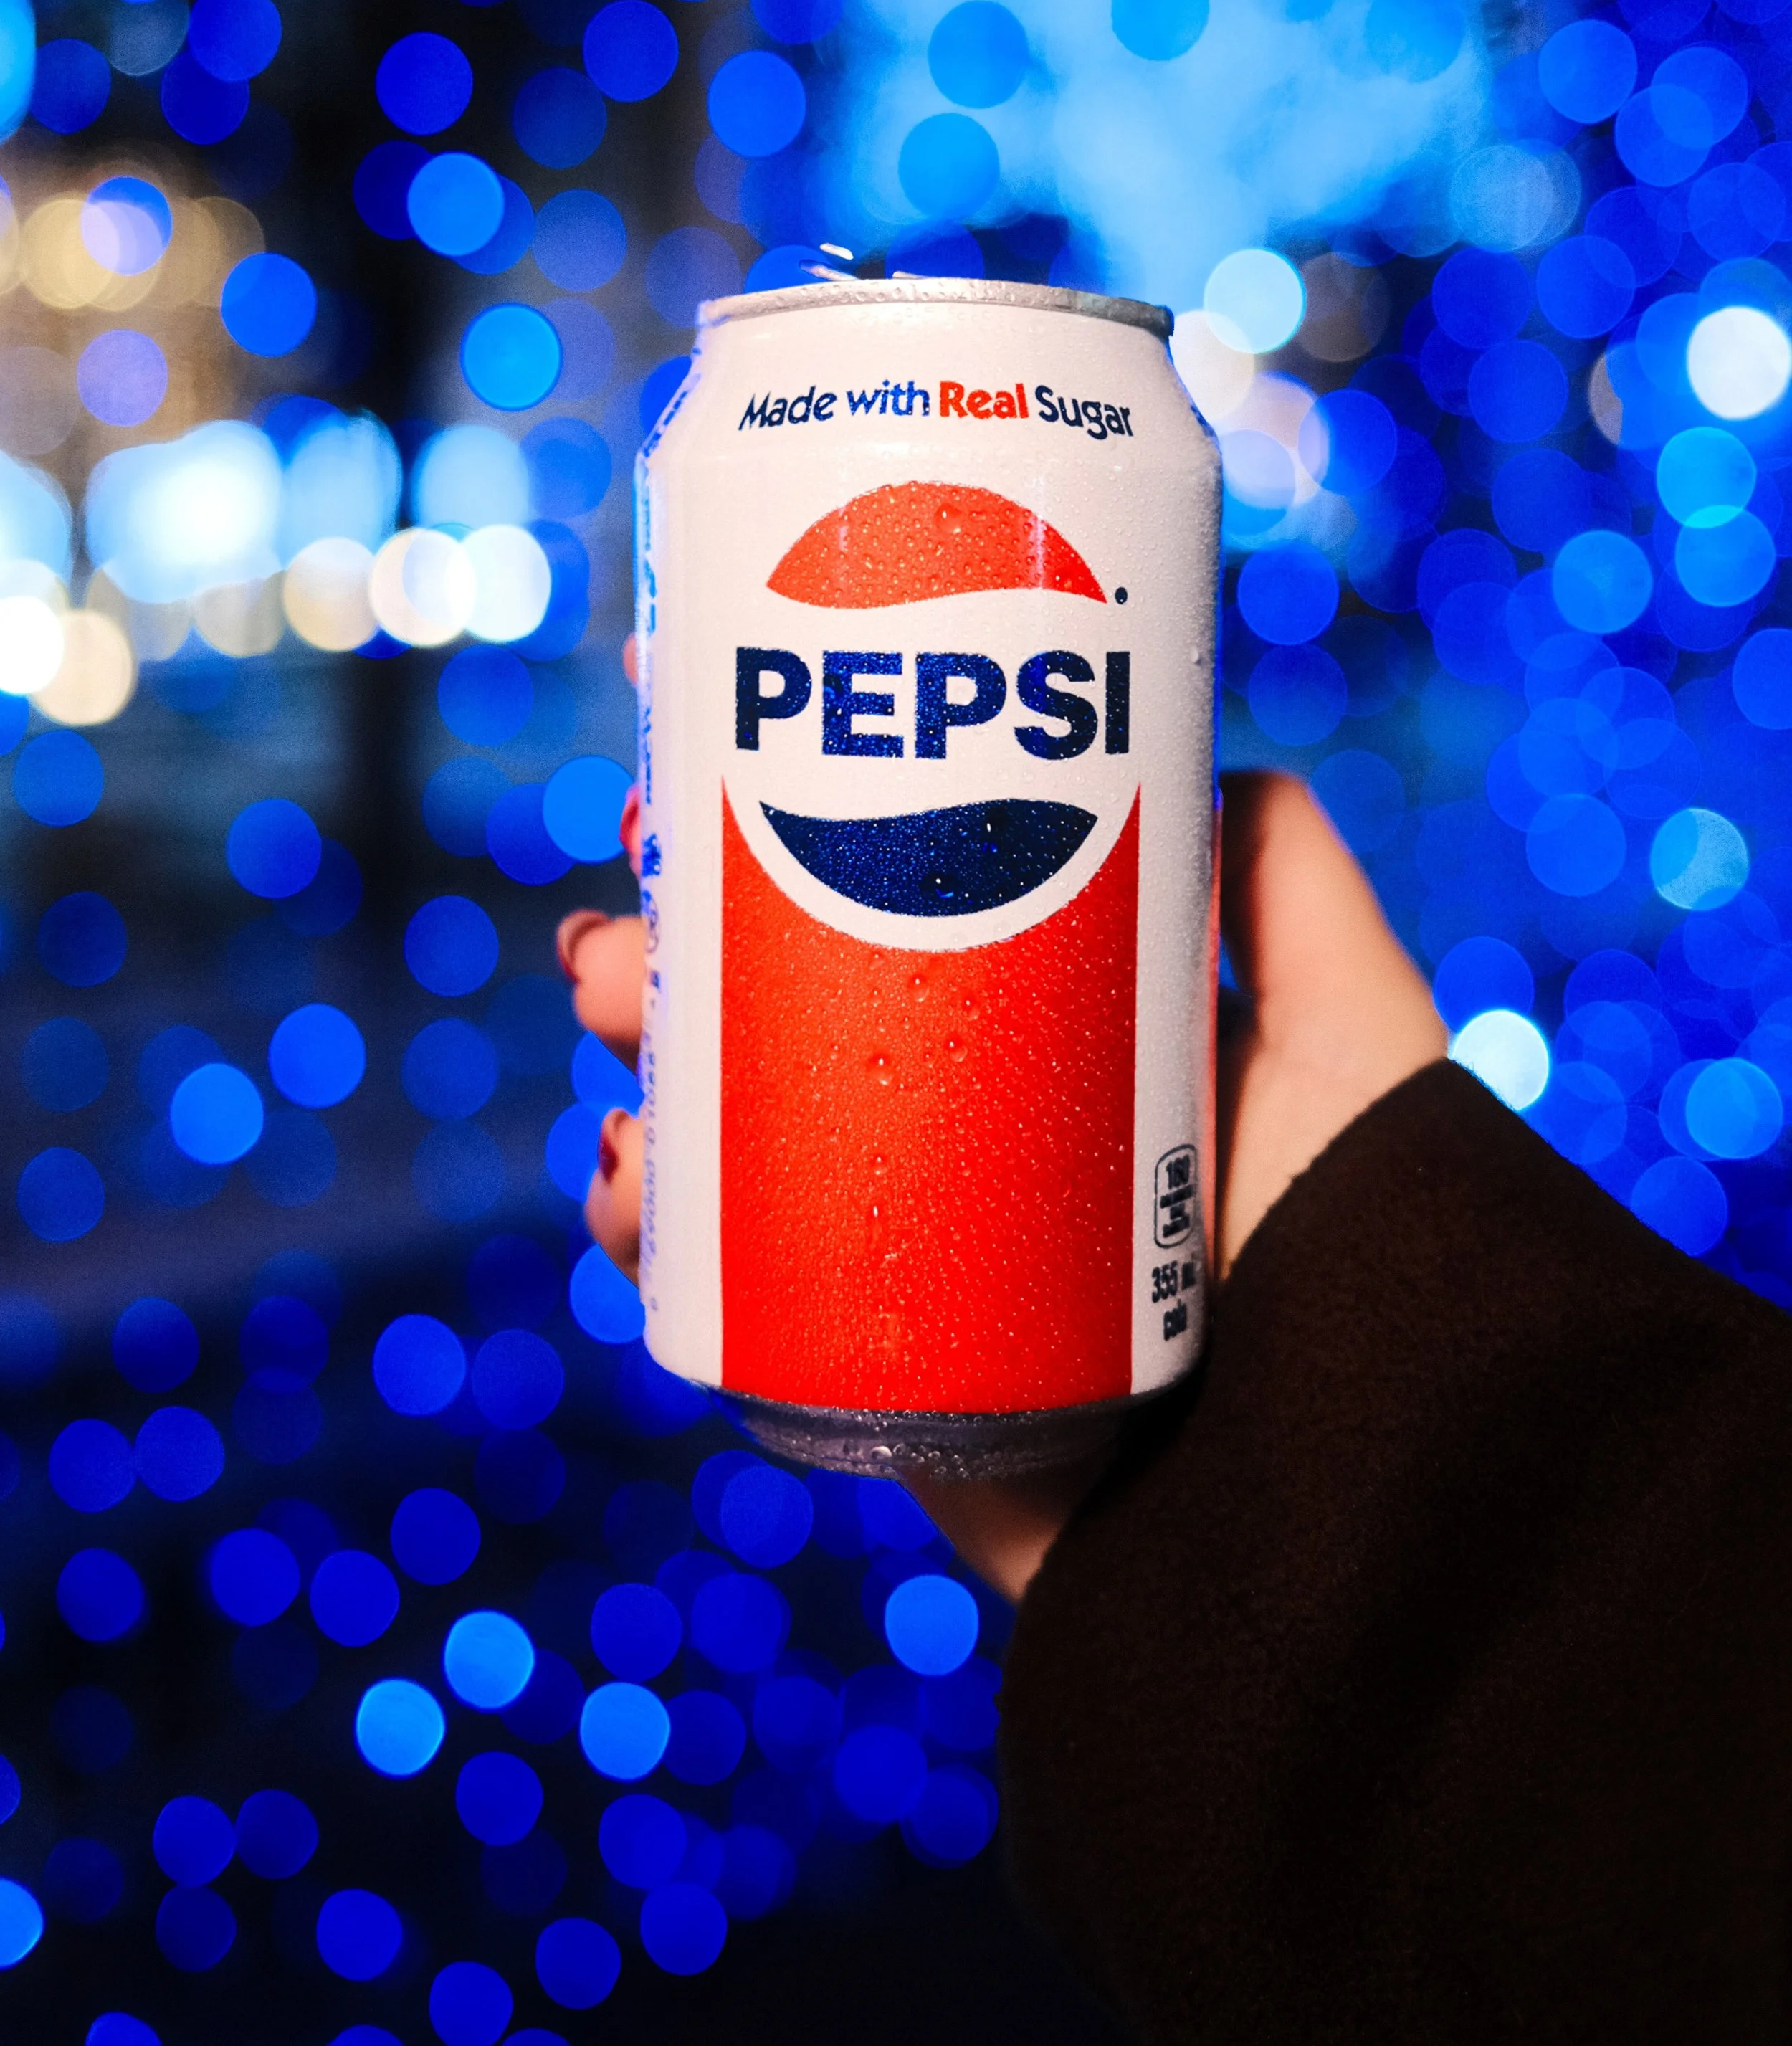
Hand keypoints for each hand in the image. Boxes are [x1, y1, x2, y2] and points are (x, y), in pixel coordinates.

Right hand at [560, 769, 1443, 1600]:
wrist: (1347, 1497)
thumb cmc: (1376, 1249)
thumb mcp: (1358, 1031)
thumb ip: (1300, 893)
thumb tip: (1210, 761)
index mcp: (1049, 1060)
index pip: (887, 925)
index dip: (780, 845)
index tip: (697, 757)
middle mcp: (968, 1153)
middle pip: (780, 1028)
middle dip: (675, 955)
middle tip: (626, 916)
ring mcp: (912, 1266)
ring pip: (727, 1151)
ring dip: (641, 1079)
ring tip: (622, 1035)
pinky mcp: (879, 1383)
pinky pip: (731, 1303)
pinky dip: (653, 1240)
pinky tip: (630, 1194)